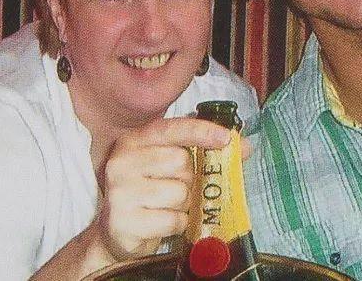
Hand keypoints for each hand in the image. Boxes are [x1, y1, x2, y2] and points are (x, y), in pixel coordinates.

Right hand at [93, 117, 243, 261]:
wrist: (117, 233)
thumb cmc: (150, 194)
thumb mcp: (171, 167)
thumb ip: (204, 153)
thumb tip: (244, 146)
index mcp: (133, 141)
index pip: (171, 129)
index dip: (201, 131)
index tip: (225, 138)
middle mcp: (122, 162)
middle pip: (181, 162)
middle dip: (189, 179)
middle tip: (178, 188)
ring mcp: (120, 193)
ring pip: (179, 193)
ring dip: (183, 204)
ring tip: (167, 207)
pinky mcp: (124, 222)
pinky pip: (173, 220)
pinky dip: (176, 224)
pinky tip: (161, 222)